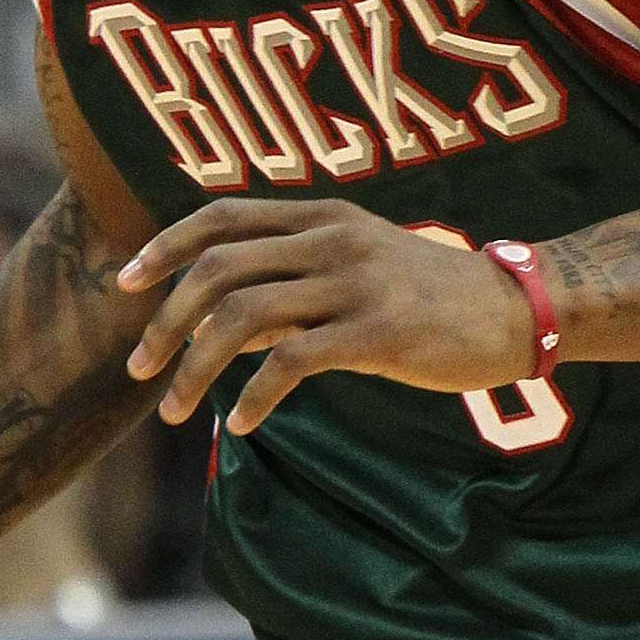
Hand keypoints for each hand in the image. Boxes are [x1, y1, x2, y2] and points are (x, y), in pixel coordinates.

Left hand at [120, 201, 541, 432]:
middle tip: (140, 368)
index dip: (164, 246)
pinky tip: (243, 423)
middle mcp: (330, 241)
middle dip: (165, 321)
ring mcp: (353, 284)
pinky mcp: (375, 334)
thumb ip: (296, 278)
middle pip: (218, 267)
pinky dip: (254, 397)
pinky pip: (290, 363)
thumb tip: (224, 315)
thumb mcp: (361, 265)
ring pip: (242, 316)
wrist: (514, 311)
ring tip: (176, 410)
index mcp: (322, 217)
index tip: (126, 283)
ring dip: (194, 367)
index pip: (221, 215)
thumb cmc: (432, 295)